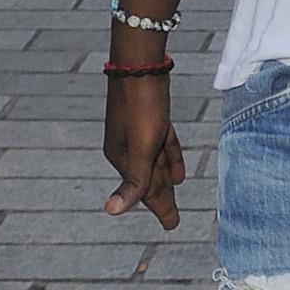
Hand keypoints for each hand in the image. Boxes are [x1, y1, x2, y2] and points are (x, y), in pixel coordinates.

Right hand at [103, 70, 187, 229]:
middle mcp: (128, 149)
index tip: (173, 226)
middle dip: (163, 200)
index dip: (161, 209)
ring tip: (174, 197)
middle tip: (174, 221)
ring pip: (156, 164)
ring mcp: (139, 133)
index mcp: (123, 158)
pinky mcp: (151, 119)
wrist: (140, 64)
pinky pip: (162, 146)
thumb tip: (111, 211)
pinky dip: (171, 159)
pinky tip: (178, 171)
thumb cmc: (143, 106)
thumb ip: (134, 180)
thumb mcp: (142, 147)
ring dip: (166, 182)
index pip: (145, 191)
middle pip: (150, 180)